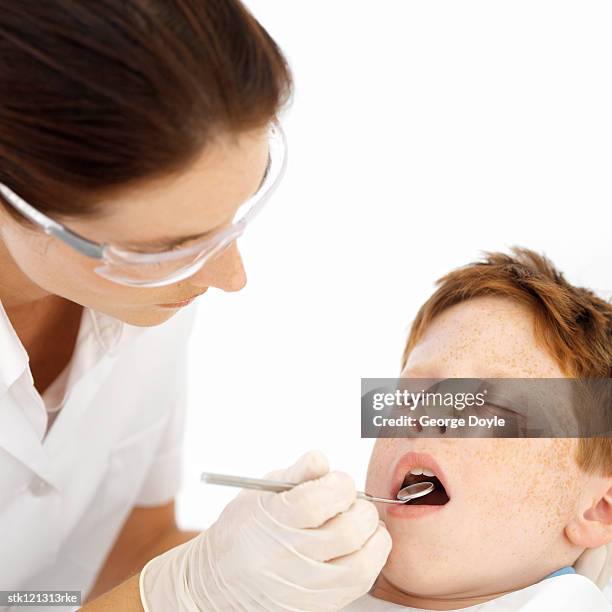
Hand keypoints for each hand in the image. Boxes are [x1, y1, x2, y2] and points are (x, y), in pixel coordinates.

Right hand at [139, 451, 391, 610]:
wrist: (217, 581)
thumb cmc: (242, 530)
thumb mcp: (259, 491)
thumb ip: (297, 472)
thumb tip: (324, 461)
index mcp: (272, 520)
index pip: (319, 500)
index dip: (340, 484)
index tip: (339, 482)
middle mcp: (287, 558)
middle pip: (347, 532)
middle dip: (362, 509)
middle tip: (353, 503)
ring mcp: (302, 588)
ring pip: (360, 565)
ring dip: (374, 538)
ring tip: (363, 525)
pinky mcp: (314, 607)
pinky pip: (357, 586)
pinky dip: (369, 562)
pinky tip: (359, 548)